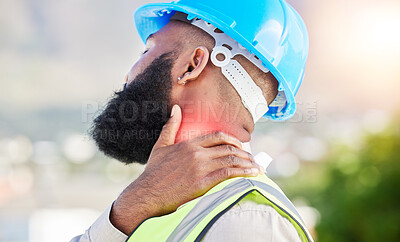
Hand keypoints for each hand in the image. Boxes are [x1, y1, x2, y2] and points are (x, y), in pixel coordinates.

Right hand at [110, 105, 261, 234]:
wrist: (147, 193)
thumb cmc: (153, 172)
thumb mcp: (161, 145)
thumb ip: (170, 126)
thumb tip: (176, 108)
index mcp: (189, 144)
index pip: (218, 136)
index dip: (234, 140)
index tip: (242, 146)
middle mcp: (197, 153)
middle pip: (228, 148)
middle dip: (245, 153)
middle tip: (253, 159)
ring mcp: (200, 167)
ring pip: (231, 159)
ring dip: (247, 163)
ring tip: (257, 167)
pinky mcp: (203, 183)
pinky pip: (228, 174)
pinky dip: (243, 173)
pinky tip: (252, 174)